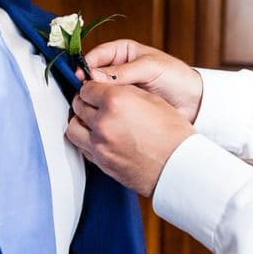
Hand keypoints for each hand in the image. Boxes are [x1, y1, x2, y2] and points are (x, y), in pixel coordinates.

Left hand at [66, 82, 194, 196]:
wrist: (179, 166)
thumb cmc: (171, 133)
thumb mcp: (150, 100)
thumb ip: (124, 92)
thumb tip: (108, 89)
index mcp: (115, 101)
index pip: (87, 87)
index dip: (91, 86)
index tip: (95, 89)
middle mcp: (103, 122)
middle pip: (78, 105)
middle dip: (85, 102)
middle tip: (94, 103)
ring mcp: (99, 145)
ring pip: (73, 127)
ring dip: (80, 121)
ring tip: (92, 121)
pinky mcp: (101, 162)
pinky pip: (82, 147)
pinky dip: (86, 140)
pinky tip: (99, 138)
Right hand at [81, 39, 202, 122]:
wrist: (193, 101)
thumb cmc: (175, 77)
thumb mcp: (150, 68)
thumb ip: (123, 72)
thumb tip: (95, 75)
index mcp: (122, 51)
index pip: (96, 55)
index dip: (86, 65)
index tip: (81, 77)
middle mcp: (116, 68)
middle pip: (92, 74)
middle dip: (86, 84)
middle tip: (82, 94)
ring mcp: (119, 88)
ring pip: (97, 92)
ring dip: (93, 98)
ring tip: (90, 106)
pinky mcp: (123, 105)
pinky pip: (107, 106)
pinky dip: (102, 110)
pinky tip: (100, 115)